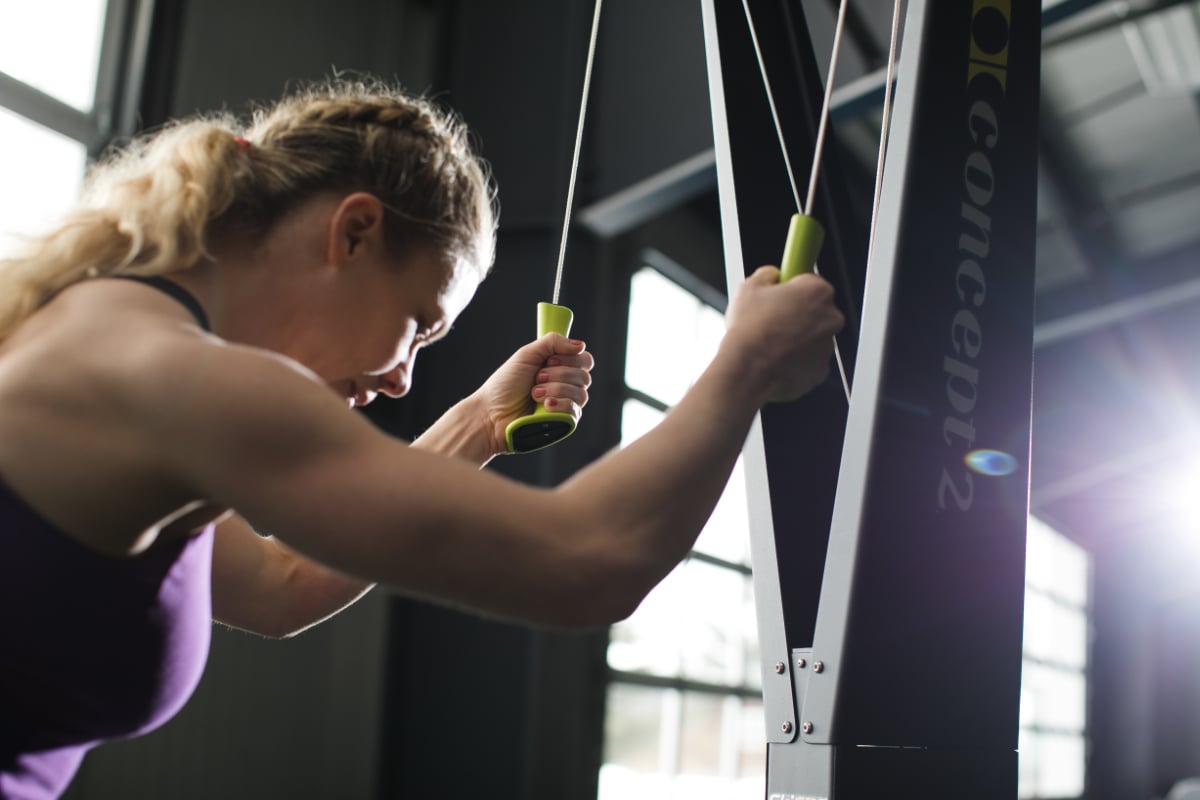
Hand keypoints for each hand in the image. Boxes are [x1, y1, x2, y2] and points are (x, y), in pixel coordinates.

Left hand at [475, 333, 593, 453]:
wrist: (491, 414)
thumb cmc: (504, 386)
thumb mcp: (527, 355)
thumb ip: (553, 343)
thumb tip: (580, 345)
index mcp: (558, 368)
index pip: (584, 360)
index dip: (571, 358)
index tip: (550, 360)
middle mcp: (565, 386)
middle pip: (583, 376)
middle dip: (558, 374)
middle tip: (537, 378)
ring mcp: (565, 405)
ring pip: (580, 393)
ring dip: (555, 389)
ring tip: (534, 394)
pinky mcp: (562, 423)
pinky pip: (575, 411)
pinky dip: (559, 405)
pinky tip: (544, 406)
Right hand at [722, 266, 844, 402]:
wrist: (748, 371)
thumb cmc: (750, 331)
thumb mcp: (749, 288)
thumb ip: (766, 274)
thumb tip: (770, 275)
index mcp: (817, 291)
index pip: (811, 281)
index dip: (792, 288)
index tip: (784, 293)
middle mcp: (830, 317)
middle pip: (816, 310)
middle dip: (797, 313)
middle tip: (772, 319)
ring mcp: (828, 345)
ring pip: (814, 336)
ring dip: (797, 336)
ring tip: (770, 342)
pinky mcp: (821, 369)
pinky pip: (810, 359)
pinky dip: (797, 359)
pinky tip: (776, 358)